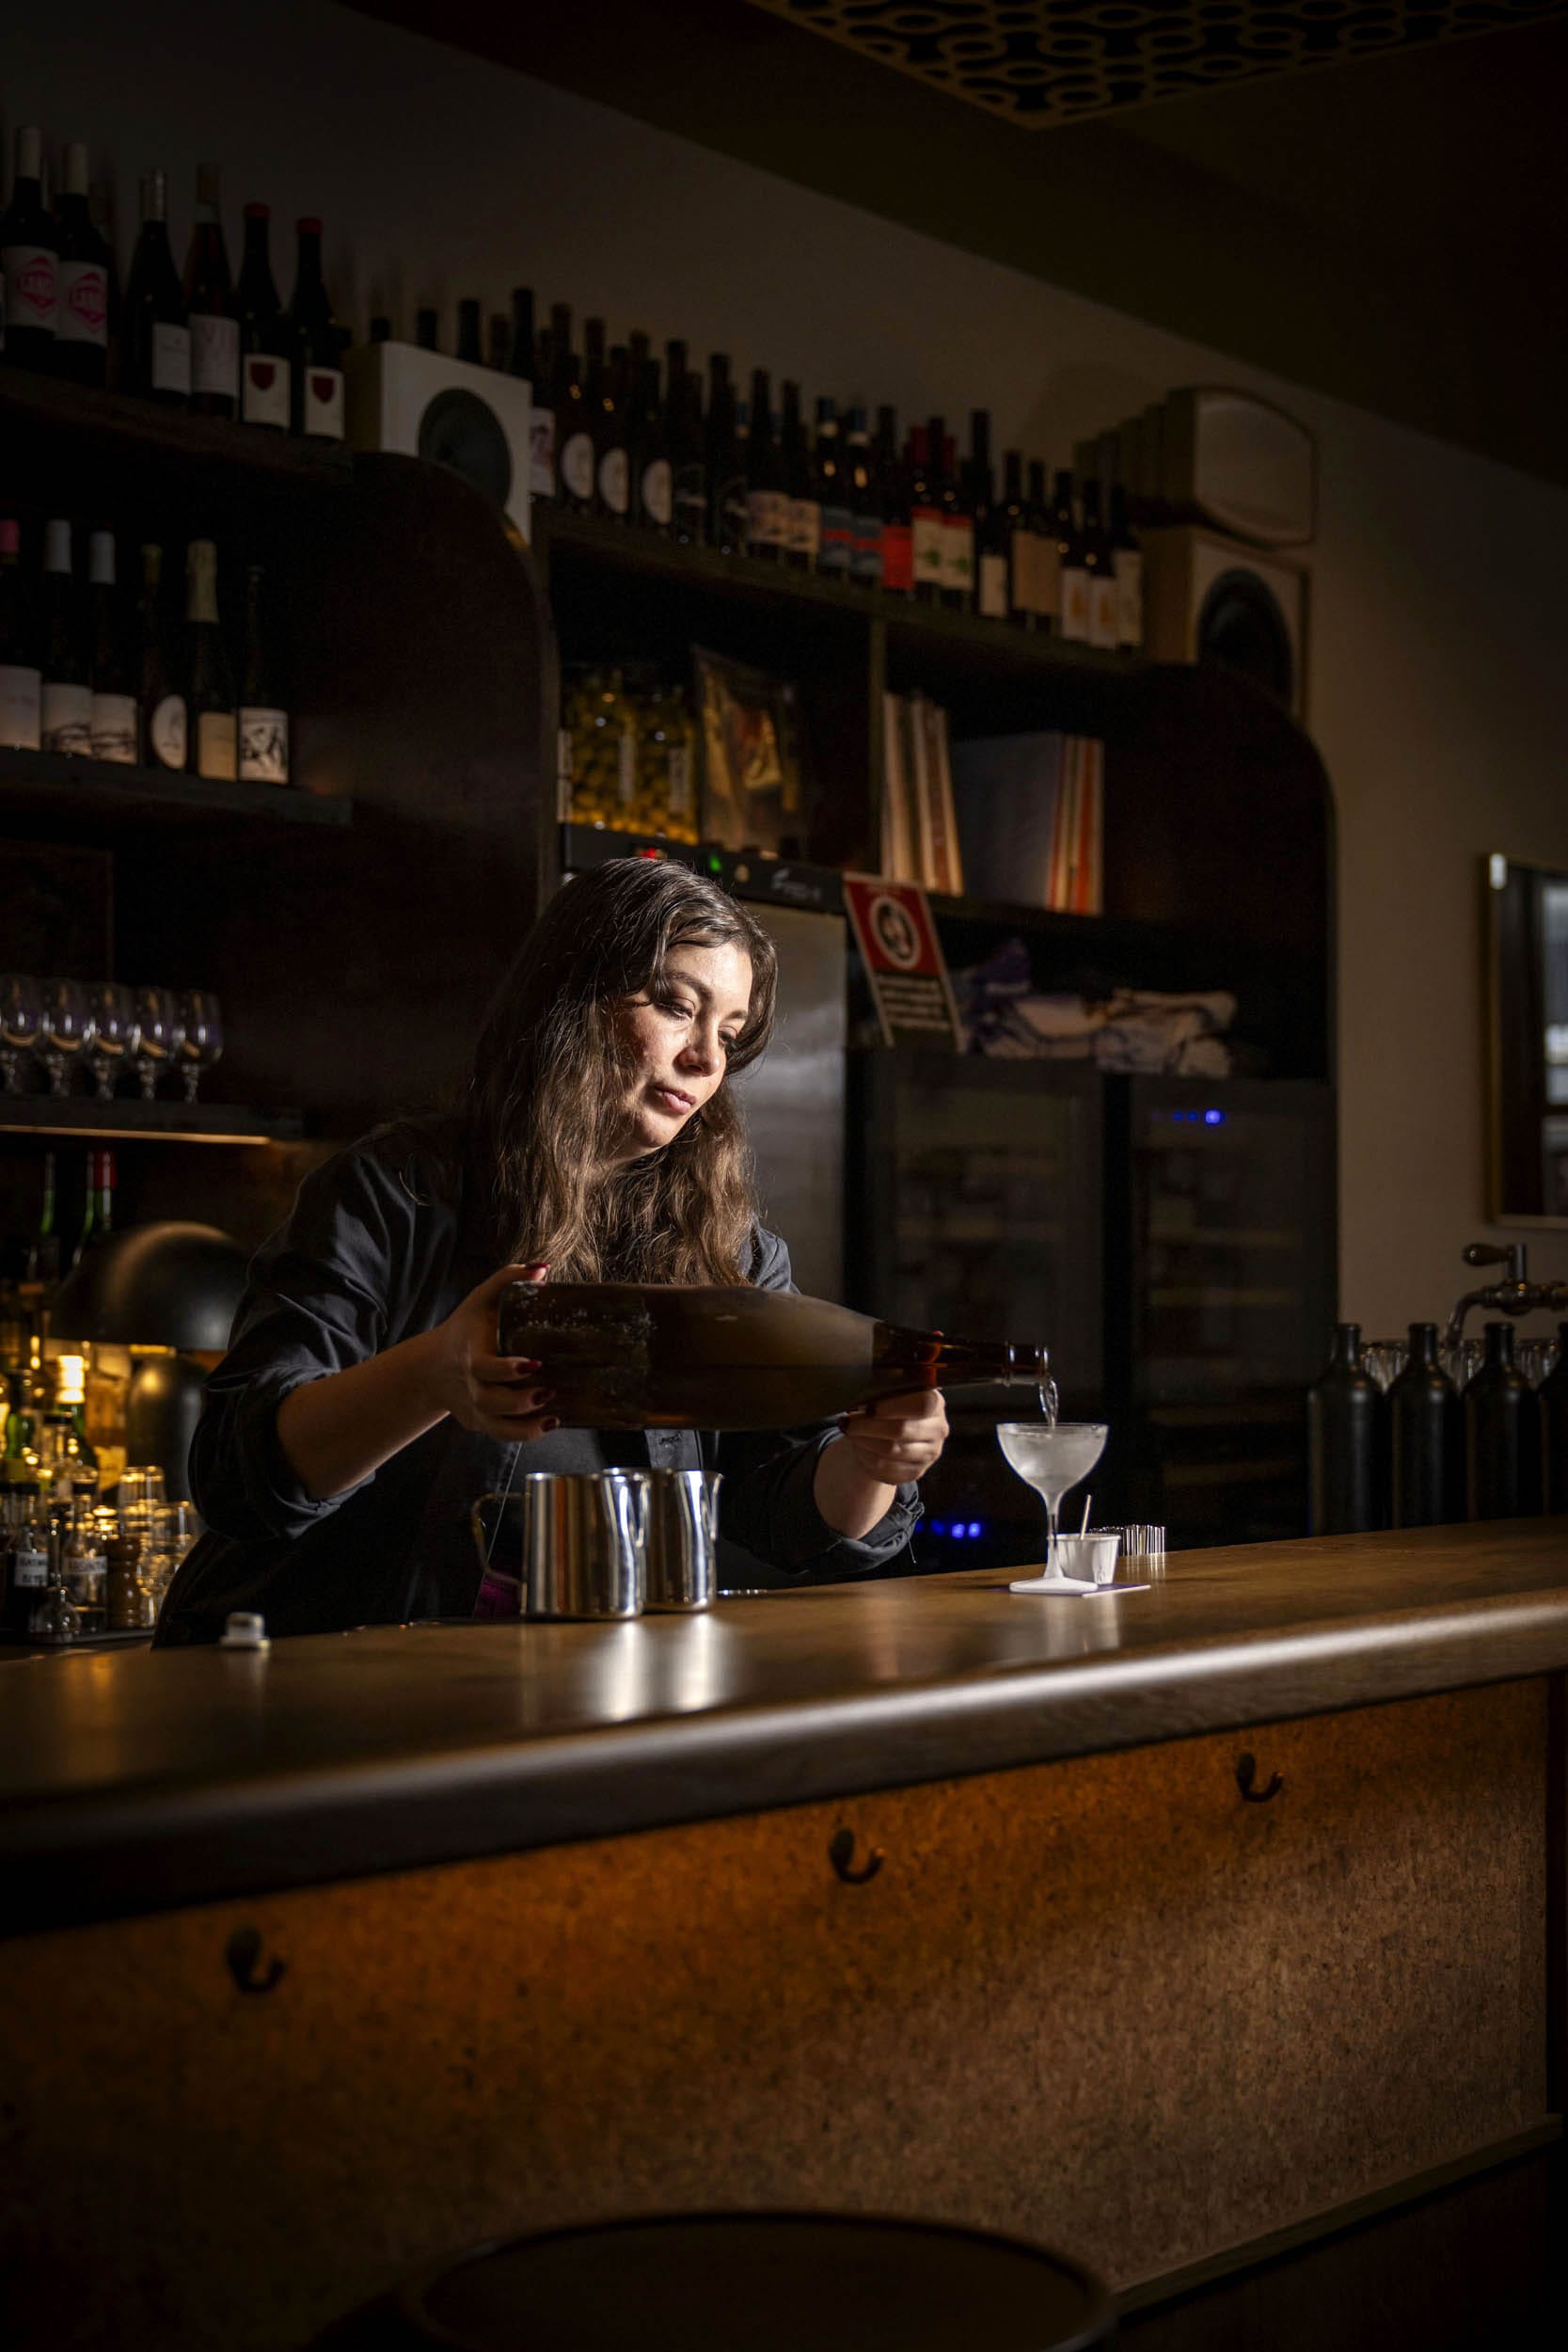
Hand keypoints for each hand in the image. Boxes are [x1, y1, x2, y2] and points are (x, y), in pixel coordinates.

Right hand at [428, 1262, 558, 1442]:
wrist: (431, 1366)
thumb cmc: (464, 1328)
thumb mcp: (480, 1299)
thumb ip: (508, 1278)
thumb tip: (543, 1267)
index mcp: (470, 1357)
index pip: (486, 1369)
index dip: (510, 1370)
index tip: (534, 1364)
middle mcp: (470, 1387)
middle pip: (494, 1402)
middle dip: (523, 1401)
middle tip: (550, 1391)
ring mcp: (474, 1408)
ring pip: (499, 1427)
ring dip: (528, 1426)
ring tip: (554, 1416)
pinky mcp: (478, 1423)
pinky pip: (501, 1434)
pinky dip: (524, 1435)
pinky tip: (549, 1424)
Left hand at [835, 1387, 948, 1485]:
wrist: (893, 1432)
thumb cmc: (890, 1405)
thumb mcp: (890, 1390)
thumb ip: (883, 1388)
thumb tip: (864, 1394)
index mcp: (936, 1403)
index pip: (921, 1405)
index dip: (892, 1406)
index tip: (867, 1407)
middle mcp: (938, 1430)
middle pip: (902, 1430)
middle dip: (868, 1425)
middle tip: (847, 1422)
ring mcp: (929, 1454)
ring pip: (891, 1452)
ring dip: (863, 1441)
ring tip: (850, 1432)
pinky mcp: (916, 1472)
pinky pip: (886, 1470)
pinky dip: (866, 1458)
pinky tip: (858, 1448)